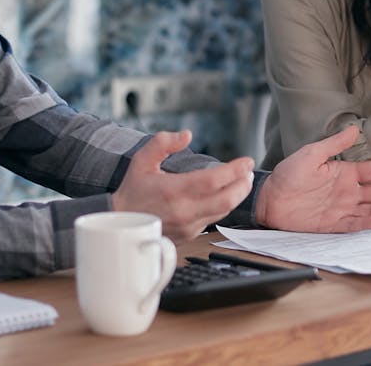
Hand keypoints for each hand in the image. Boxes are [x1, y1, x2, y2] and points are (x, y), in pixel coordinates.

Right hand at [112, 130, 254, 240]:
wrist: (122, 223)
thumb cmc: (133, 190)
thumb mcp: (142, 160)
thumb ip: (163, 143)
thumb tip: (186, 135)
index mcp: (174, 191)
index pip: (213, 180)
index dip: (234, 170)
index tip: (246, 161)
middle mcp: (184, 211)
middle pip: (226, 200)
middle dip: (243, 185)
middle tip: (249, 173)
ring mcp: (188, 225)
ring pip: (223, 211)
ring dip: (237, 196)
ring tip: (243, 182)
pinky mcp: (190, 234)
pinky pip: (213, 220)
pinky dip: (223, 206)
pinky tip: (225, 195)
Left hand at [255, 126, 370, 231]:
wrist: (268, 198)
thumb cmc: (287, 174)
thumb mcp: (311, 154)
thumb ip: (334, 144)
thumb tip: (354, 128)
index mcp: (343, 173)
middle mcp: (346, 192)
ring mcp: (341, 209)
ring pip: (370, 209)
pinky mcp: (332, 224)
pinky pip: (353, 224)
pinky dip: (366, 224)